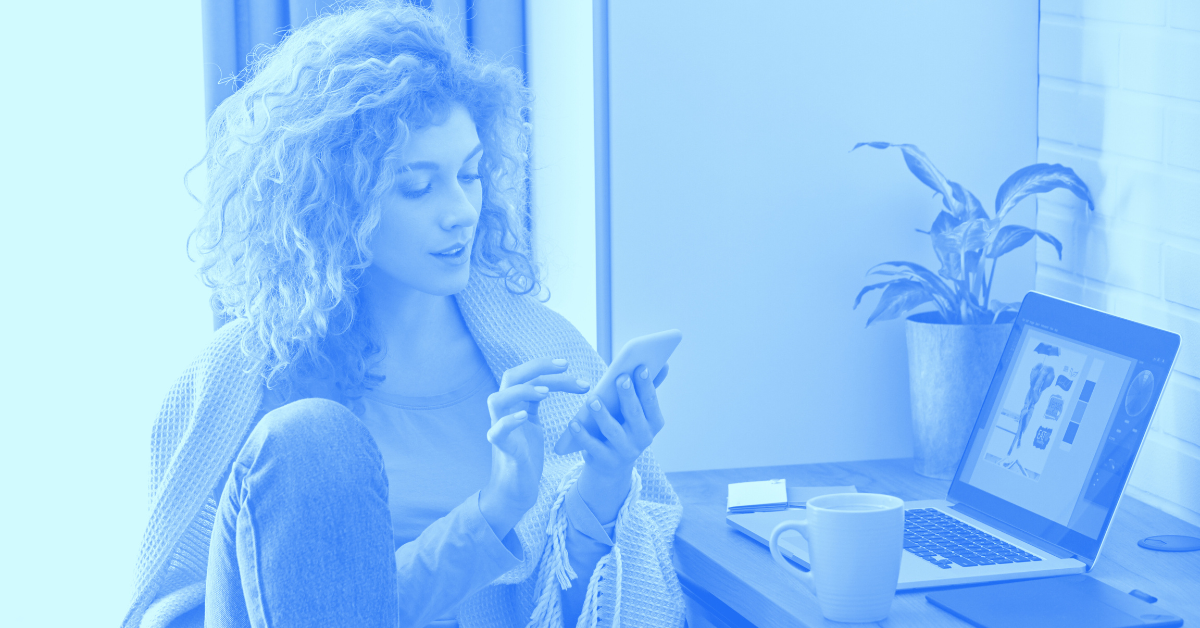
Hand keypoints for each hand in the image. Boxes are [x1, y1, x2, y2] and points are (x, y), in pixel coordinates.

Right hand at [480, 357, 590, 537]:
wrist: (516, 490)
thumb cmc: (526, 456)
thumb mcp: (535, 424)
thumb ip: (538, 404)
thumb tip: (562, 384)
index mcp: (514, 405)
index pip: (526, 376)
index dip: (546, 367)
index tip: (568, 365)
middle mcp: (504, 413)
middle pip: (511, 377)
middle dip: (537, 366)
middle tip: (565, 365)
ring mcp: (499, 430)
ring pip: (497, 399)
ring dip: (522, 391)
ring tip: (546, 392)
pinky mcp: (501, 449)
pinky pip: (498, 431)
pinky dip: (510, 421)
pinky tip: (525, 416)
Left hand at [571, 364, 667, 521]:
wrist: (613, 465)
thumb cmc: (626, 427)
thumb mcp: (638, 412)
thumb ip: (647, 389)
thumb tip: (664, 364)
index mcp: (653, 423)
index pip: (651, 402)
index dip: (647, 385)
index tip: (640, 367)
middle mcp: (643, 439)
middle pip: (634, 415)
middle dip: (628, 395)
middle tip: (620, 377)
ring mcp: (625, 452)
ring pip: (613, 431)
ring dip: (603, 415)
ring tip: (593, 400)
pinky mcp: (605, 461)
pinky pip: (593, 446)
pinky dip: (583, 435)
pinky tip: (574, 422)